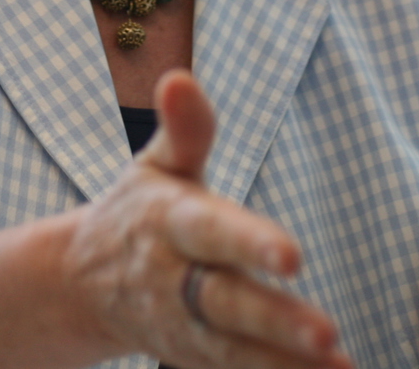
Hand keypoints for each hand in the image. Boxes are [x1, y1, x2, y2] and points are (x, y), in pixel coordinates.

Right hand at [63, 70, 352, 368]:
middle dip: (274, 320)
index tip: (293, 256)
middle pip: (224, 302)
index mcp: (168, 223)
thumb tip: (179, 77)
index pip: (209, 231)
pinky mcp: (190, 358)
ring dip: (283, 362)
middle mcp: (171, 279)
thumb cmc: (139, 212)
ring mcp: (180, 326)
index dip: (248, 242)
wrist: (81, 283)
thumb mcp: (156, 165)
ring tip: (338, 362)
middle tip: (327, 332)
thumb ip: (185, 130)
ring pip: (231, 349)